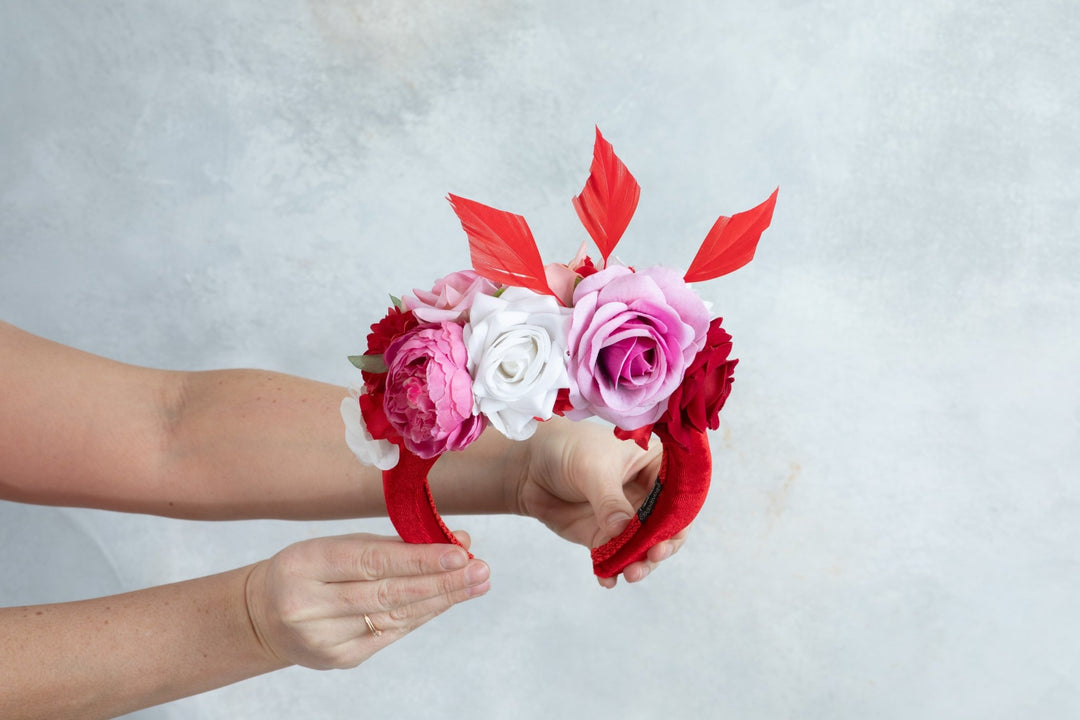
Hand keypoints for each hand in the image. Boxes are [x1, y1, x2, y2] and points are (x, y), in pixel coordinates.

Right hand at [244, 532, 489, 668]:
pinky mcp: (340, 659)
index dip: (419, 559)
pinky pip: (392, 634)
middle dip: (441, 582)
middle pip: (387, 594)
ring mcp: (324, 639)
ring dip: (441, 599)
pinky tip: (446, 601)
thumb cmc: (309, 570)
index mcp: (305, 565)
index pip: (372, 562)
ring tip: (475, 583)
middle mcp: (309, 606)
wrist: (264, 616)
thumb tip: (455, 541)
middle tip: (480, 570)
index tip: (459, 553)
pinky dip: (422, 615)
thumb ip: (394, 543)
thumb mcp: (337, 545)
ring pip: (395, 617)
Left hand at [514, 417, 688, 587]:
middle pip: (665, 527)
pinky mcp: (604, 536)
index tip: (667, 537)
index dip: (678, 518)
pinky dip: (613, 571)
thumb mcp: (591, 468)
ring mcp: (626, 518)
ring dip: (639, 563)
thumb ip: (609, 500)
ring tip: (629, 574)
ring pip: (643, 547)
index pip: (678, 494)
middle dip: (660, 546)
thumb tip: (622, 529)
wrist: (528, 465)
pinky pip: (615, 558)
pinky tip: (607, 580)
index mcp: (655, 466)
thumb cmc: (567, 449)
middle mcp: (647, 494)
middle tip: (651, 557)